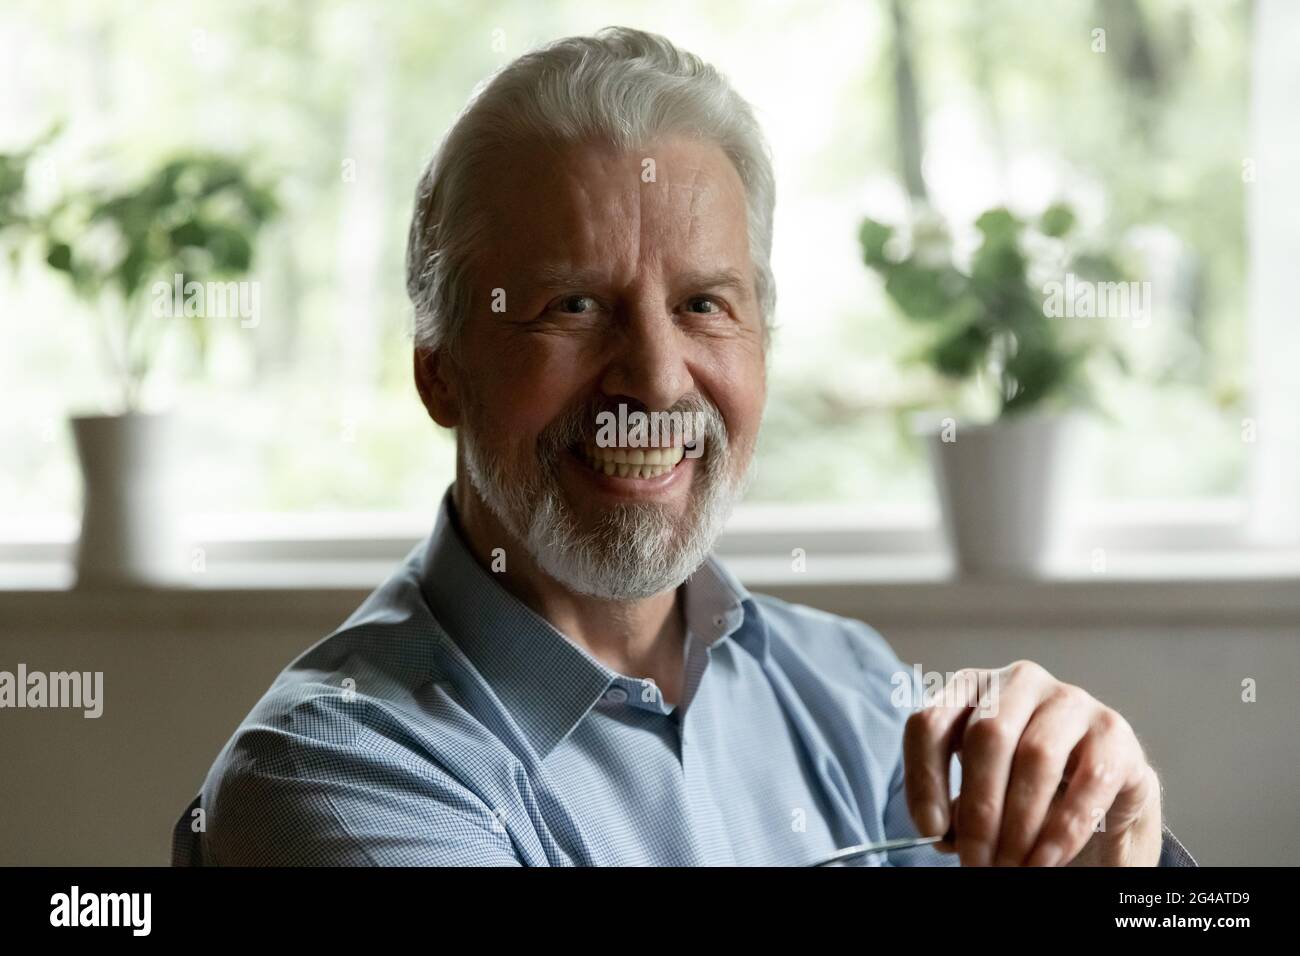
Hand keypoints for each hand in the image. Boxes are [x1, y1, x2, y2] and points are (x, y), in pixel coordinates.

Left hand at [903, 660, 1162, 865]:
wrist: (1099, 797)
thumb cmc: (1025, 789)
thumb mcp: (981, 789)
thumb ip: (956, 804)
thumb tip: (942, 832)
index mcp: (972, 688)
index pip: (930, 723)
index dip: (924, 778)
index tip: (930, 830)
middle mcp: (1019, 681)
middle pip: (986, 736)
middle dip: (978, 809)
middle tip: (975, 859)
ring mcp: (1071, 700)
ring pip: (1035, 755)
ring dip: (1019, 823)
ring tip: (1009, 865)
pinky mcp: (1114, 731)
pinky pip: (1088, 780)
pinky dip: (1062, 829)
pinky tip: (1044, 859)